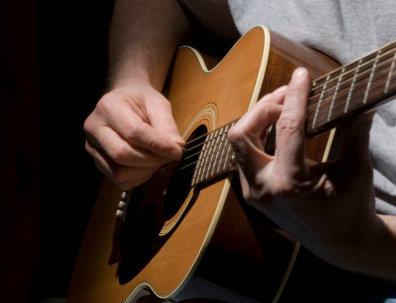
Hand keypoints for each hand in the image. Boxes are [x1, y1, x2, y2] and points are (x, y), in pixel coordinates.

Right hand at [84, 82, 183, 189]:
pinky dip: (138, 178)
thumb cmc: (141, 101)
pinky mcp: (98, 161)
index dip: (158, 145)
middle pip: (122, 154)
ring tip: (158, 159)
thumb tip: (177, 146)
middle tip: (169, 156)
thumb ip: (167, 125)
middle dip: (151, 160)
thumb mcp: (158, 104)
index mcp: (109, 107)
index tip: (177, 151)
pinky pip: (119, 180)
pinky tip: (147, 165)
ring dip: (146, 171)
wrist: (124, 100)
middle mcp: (95, 127)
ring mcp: (93, 146)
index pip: (134, 132)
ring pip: (119, 172)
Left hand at [228, 68, 380, 269]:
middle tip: (288, 95)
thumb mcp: (357, 171)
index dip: (295, 96)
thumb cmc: (351, 208)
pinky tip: (275, 127)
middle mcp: (263, 188)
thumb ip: (355, 134)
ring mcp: (253, 193)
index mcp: (291, 183)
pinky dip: (256, 136)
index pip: (288, 127)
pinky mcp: (251, 193)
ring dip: (256, 120)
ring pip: (238, 144)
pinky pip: (243, 156)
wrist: (339, 243)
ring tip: (282, 107)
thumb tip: (361, 100)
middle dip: (262, 107)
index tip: (301, 76)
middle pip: (242, 133)